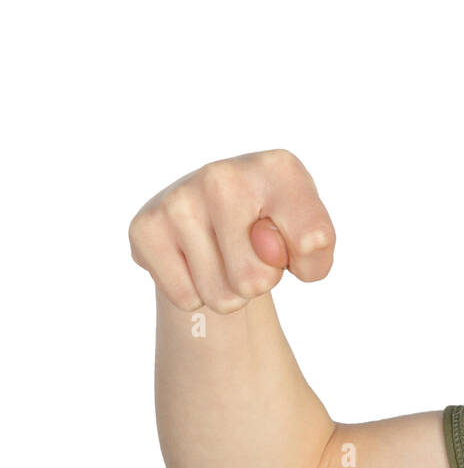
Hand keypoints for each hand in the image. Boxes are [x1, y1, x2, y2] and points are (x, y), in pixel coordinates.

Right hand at [128, 149, 334, 313]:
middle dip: (260, 280)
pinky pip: (187, 299)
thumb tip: (267, 248)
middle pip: (257, 279)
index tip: (293, 241)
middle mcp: (223, 174)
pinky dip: (196, 294)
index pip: (312, 240)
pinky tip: (194, 260)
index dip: (306, 259)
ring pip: (221, 295)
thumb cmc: (274, 229)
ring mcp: (179, 198)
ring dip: (228, 291)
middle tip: (249, 252)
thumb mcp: (310, 236)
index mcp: (277, 168)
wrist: (212, 218)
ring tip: (223, 256)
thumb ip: (314, 247)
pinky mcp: (145, 227)